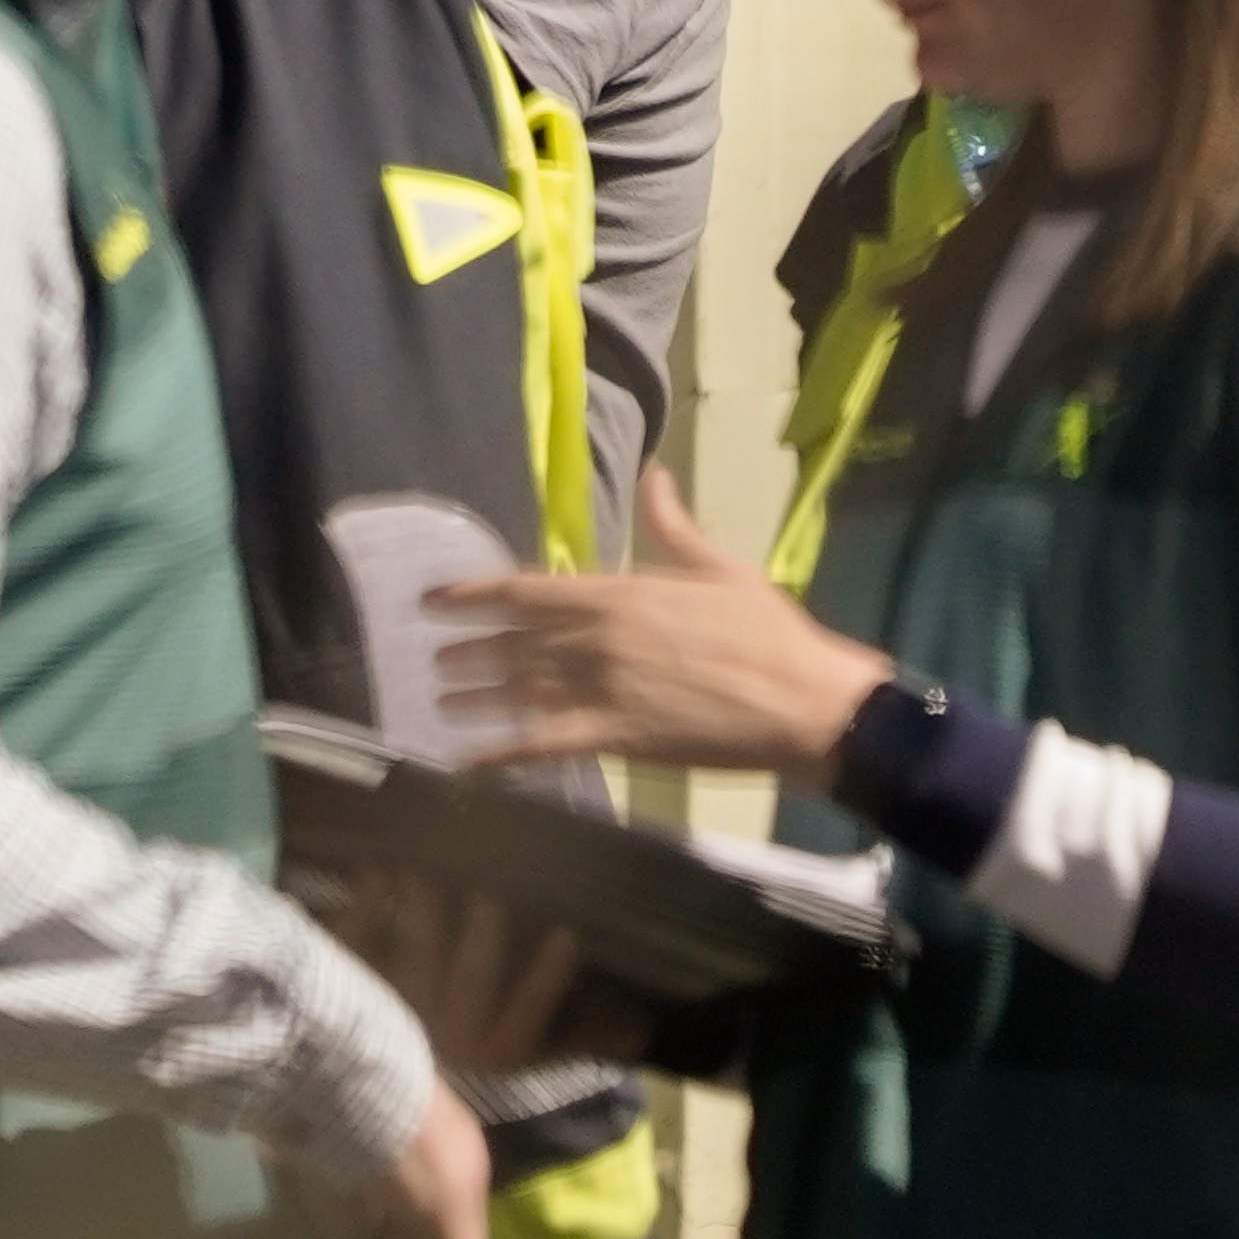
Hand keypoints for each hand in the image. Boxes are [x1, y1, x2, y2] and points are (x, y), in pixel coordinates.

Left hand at [328, 872, 585, 1075]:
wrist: (385, 1076)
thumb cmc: (489, 1027)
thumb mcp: (541, 1036)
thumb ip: (586, 1027)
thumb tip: (638, 1021)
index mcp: (494, 1050)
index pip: (525, 1017)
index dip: (545, 982)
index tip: (567, 936)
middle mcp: (443, 1038)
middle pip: (466, 987)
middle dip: (481, 941)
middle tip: (492, 894)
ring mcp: (392, 1014)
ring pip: (408, 968)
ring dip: (419, 915)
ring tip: (430, 869)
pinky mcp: (345, 987)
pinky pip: (351, 952)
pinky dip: (357, 912)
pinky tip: (370, 872)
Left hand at [436, 465, 891, 783]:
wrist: (804, 701)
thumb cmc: (767, 631)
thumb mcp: (718, 565)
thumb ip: (672, 525)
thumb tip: (653, 475)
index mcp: (618, 593)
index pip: (524, 589)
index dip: (472, 595)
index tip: (433, 601)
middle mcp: (596, 638)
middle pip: (512, 642)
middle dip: (467, 649)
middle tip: (433, 657)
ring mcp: (601, 689)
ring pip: (517, 690)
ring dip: (474, 697)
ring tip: (439, 701)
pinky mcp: (614, 737)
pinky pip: (541, 745)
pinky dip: (498, 755)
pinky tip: (465, 764)